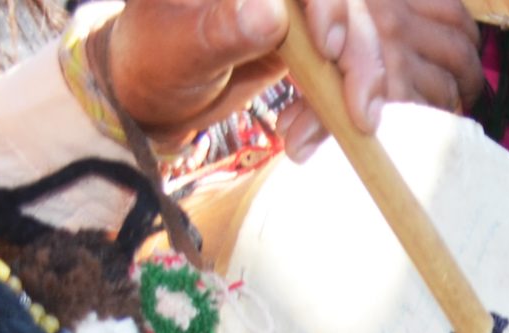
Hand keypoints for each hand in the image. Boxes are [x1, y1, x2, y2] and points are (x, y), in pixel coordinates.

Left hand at [104, 0, 478, 156]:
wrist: (154, 96)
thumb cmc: (151, 61)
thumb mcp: (179, 49)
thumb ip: (222, 31)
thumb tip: (271, 14)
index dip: (329, 4)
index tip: (327, 47)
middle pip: (344, 5)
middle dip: (357, 58)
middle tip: (357, 114)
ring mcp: (296, 16)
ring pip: (352, 42)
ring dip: (351, 92)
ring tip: (318, 139)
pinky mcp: (308, 51)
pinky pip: (341, 76)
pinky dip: (332, 114)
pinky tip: (302, 143)